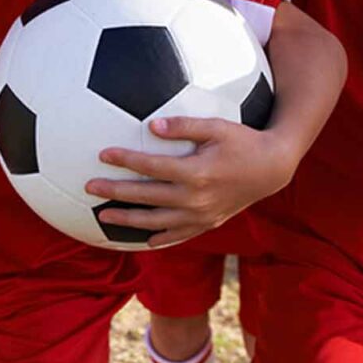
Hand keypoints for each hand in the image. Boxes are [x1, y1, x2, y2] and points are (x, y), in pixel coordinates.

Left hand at [87, 116, 298, 247]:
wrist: (273, 169)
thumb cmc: (243, 141)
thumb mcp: (217, 126)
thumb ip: (184, 126)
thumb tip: (152, 124)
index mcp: (196, 173)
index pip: (151, 167)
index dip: (126, 160)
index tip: (103, 154)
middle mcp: (196, 199)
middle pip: (146, 197)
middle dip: (115, 192)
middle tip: (89, 187)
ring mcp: (201, 216)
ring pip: (156, 223)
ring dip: (127, 220)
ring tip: (103, 217)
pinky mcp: (207, 224)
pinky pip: (177, 236)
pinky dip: (157, 239)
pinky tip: (139, 239)